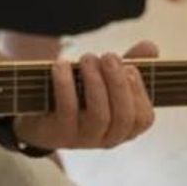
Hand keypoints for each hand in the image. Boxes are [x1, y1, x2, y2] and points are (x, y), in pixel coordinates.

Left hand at [13, 41, 157, 151]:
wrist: (34, 115)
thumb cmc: (77, 94)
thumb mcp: (103, 80)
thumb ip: (127, 65)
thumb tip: (151, 46)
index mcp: (125, 129)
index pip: (144, 118)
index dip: (139, 92)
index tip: (130, 67)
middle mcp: (108, 139)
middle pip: (123, 116)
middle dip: (118, 83)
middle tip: (109, 56)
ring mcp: (83, 139)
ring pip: (99, 114)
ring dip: (95, 82)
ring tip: (88, 58)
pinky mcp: (58, 134)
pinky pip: (67, 109)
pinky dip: (66, 84)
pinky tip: (61, 64)